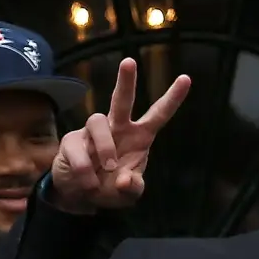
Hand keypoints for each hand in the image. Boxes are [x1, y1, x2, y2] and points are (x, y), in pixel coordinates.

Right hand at [50, 57, 190, 212]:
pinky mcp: (72, 141)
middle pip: (122, 101)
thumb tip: (124, 179)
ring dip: (104, 148)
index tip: (186, 79)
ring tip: (107, 170)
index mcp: (139, 138)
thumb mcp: (127, 195)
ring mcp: (92, 132)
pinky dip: (85, 171)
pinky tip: (89, 183)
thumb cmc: (110, 188)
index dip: (171, 99)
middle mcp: (117, 128)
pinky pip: (79, 150)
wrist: (80, 195)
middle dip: (126, 81)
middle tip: (129, 62)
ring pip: (98, 121)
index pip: (157, 115)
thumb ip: (133, 189)